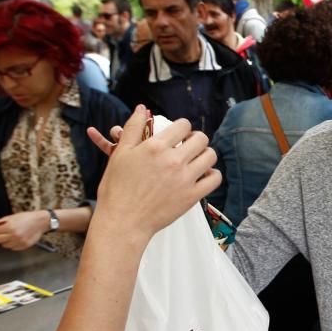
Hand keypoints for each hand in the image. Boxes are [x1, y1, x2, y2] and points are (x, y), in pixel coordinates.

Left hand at [0, 211, 49, 250]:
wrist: (41, 222)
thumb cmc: (26, 217)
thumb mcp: (11, 217)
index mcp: (9, 226)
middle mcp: (13, 235)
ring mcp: (19, 241)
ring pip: (3, 245)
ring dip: (3, 241)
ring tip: (9, 235)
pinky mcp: (23, 246)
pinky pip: (12, 247)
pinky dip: (11, 244)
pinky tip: (16, 238)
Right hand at [88, 106, 220, 242]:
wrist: (123, 222)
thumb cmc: (117, 189)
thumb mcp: (121, 154)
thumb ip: (133, 128)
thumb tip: (142, 108)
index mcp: (156, 147)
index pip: (183, 125)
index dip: (182, 127)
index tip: (179, 135)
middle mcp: (173, 161)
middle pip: (201, 138)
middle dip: (196, 139)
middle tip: (188, 146)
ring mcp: (185, 179)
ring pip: (210, 156)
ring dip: (205, 154)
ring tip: (195, 159)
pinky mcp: (192, 196)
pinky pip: (214, 178)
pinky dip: (211, 174)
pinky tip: (201, 175)